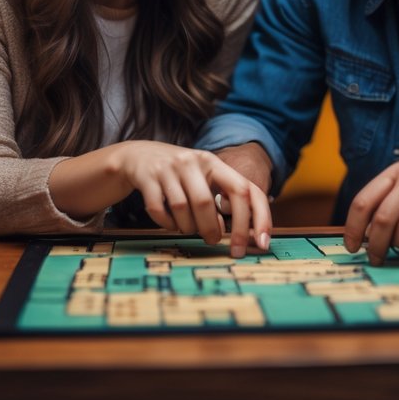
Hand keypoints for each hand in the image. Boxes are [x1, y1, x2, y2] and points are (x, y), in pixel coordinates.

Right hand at [114, 141, 270, 256]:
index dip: (257, 217)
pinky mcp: (148, 177)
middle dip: (213, 230)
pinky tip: (170, 223)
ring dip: (188, 228)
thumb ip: (220, 201)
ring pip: (182, 209)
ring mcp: (168, 168)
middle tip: (215, 242)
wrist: (138, 156)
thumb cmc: (179, 174)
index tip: (261, 243)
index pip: (245, 189)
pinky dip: (167, 224)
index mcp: (214, 163)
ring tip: (188, 229)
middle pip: (207, 202)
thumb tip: (234, 232)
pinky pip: (159, 210)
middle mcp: (193, 162)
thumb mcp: (203, 180)